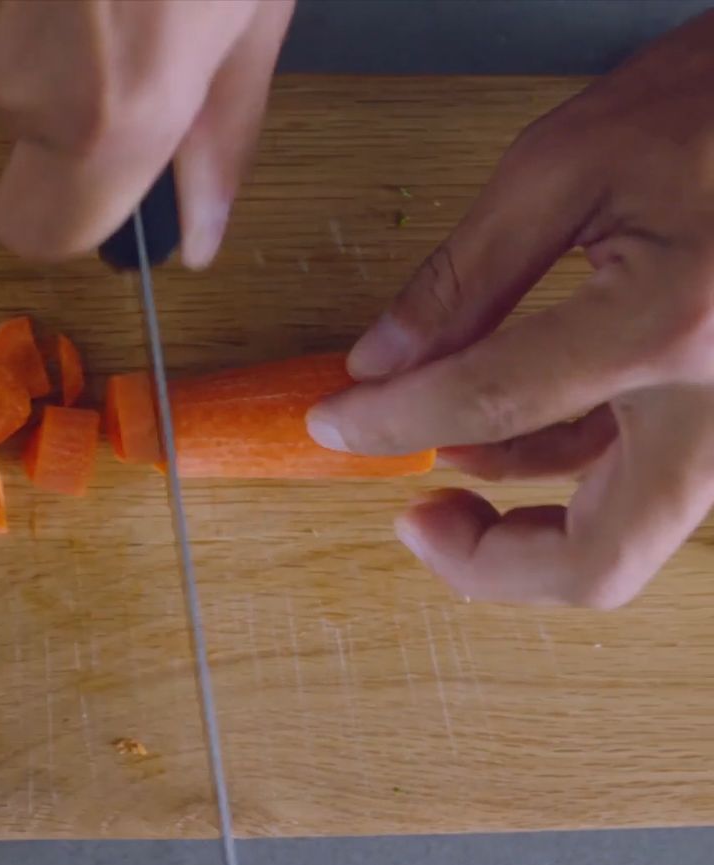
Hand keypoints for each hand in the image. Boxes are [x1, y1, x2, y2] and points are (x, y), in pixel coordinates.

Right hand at [0, 0, 293, 264]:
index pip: (42, 234)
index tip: (118, 164)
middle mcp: (18, 80)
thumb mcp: (255, 7)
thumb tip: (198, 236)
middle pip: (27, 131)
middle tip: (144, 11)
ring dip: (49, 22)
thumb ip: (222, 128)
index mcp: (110, 113)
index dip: (75, 210)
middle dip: (78, 88)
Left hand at [307, 11, 713, 609]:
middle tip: (413, 516)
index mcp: (669, 324)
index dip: (391, 423)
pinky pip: (649, 476)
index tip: (334, 421)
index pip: (493, 405)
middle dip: (488, 561)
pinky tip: (502, 433)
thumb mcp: (566, 164)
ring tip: (439, 454)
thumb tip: (380, 362)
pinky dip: (568, 474)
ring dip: (526, 522)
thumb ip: (465, 276)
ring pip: (628, 531)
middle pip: (600, 557)